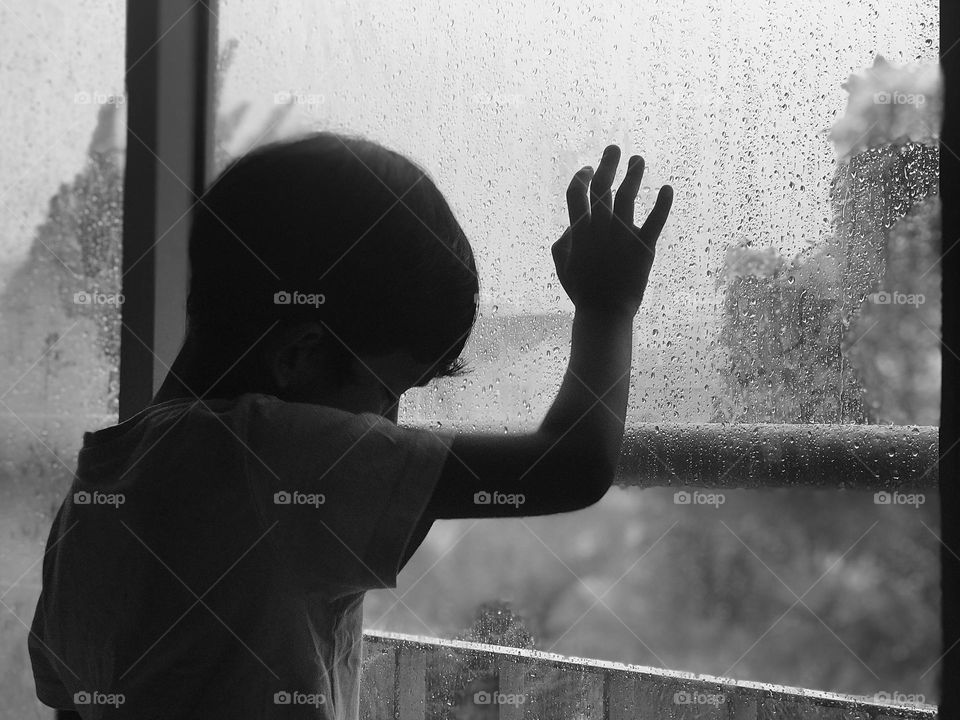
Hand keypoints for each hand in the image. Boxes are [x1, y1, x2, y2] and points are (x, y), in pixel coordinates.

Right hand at [552, 145, 672, 315]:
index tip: (589, 170)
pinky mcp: (644, 246)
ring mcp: (623, 234)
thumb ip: (565, 239)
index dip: (582, 177)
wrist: (604, 310)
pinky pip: (656, 219)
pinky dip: (663, 203)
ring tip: (638, 160)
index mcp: (579, 229)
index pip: (578, 192)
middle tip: (614, 149)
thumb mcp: (562, 264)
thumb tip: (572, 224)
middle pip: (603, 185)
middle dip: (608, 163)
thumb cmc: (582, 289)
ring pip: (628, 195)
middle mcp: (600, 226)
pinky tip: (667, 188)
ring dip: (634, 174)